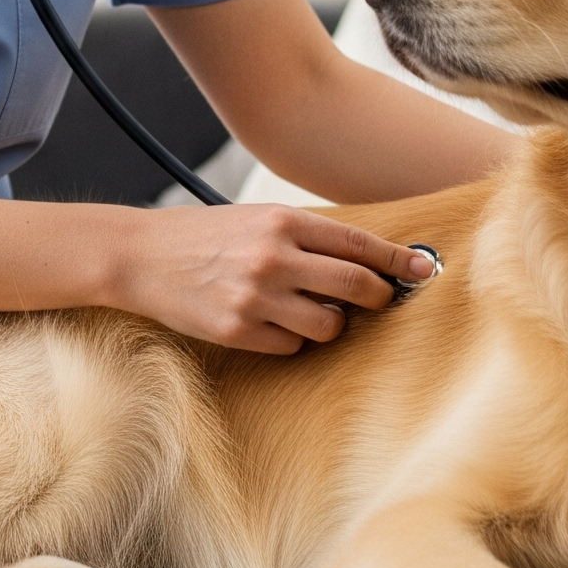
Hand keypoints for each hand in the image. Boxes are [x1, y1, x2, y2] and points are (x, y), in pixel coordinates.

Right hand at [106, 206, 436, 354]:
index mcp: (281, 222)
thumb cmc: (206, 236)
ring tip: (309, 310)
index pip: (358, 244)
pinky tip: (270, 322)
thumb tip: (366, 260)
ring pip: (329, 324)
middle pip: (356, 285)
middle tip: (381, 300)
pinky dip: (292, 339)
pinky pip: (291, 346)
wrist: (142, 256)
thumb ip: (305, 237)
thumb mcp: (256, 220)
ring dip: (331, 322)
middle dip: (379, 297)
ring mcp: (255, 296)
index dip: (398, 259)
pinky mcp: (237, 330)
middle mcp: (272, 257)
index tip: (425, 269)